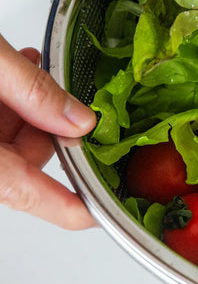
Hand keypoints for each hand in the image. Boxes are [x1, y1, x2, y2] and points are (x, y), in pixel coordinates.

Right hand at [0, 35, 96, 228]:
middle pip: (20, 162)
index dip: (69, 208)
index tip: (102, 213)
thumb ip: (32, 92)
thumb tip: (81, 121)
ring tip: (35, 71)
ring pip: (8, 140)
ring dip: (31, 109)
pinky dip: (10, 102)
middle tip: (70, 100)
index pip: (26, 193)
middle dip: (53, 129)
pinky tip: (18, 71)